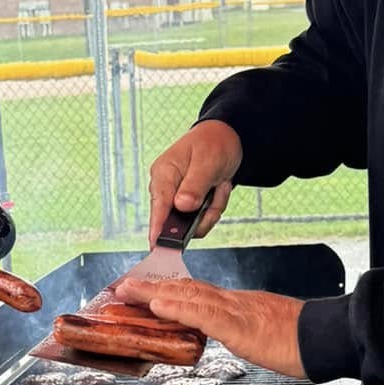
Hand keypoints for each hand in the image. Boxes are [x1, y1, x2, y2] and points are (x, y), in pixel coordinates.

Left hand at [115, 276, 305, 378]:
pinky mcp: (241, 325)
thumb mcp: (267, 337)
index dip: (170, 291)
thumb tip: (236, 337)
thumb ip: (246, 334)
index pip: (198, 294)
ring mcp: (236, 311)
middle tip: (124, 286)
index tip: (148, 292)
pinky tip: (159, 304)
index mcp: (240, 307)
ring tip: (128, 291)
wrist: (328, 338)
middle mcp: (234, 303)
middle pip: (186, 289)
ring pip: (189, 296)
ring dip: (155, 293)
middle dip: (153, 288)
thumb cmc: (305, 342)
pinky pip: (204, 313)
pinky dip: (178, 307)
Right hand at [147, 120, 241, 246]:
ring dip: (212, 208)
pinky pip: (202, 218)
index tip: (156, 246)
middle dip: (201, 214)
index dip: (157, 228)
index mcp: (164, 173)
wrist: (226, 138)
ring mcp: (178, 198)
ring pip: (193, 222)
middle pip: (176, 220)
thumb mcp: (208, 161)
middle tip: (215, 196)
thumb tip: (181, 206)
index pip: (158, 205)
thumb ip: (195, 185)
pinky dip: (215, 207)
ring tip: (219, 186)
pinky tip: (218, 189)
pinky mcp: (189, 204)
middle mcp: (167, 187)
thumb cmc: (214, 142)